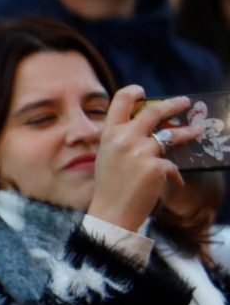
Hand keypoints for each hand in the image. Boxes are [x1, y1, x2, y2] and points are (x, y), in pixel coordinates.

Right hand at [89, 87, 202, 232]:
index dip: (133, 92)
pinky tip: (173, 182)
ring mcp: (141, 151)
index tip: (143, 92)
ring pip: (172, 136)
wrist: (111, 212)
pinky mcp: (156, 166)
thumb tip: (145, 130)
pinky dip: (173, 174)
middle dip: (173, 104)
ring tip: (197, 132)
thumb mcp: (107, 157)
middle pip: (154, 111)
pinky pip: (172, 165)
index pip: (120, 101)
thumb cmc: (109, 187)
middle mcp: (125, 138)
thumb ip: (122, 140)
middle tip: (185, 102)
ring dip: (188, 133)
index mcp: (109, 134)